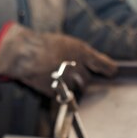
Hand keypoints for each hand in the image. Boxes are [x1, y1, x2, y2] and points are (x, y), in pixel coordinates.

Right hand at [0, 23, 117, 96]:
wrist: (24, 54)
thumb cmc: (43, 45)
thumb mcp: (66, 43)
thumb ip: (80, 54)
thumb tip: (92, 62)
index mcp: (81, 52)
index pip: (101, 64)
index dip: (108, 69)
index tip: (112, 72)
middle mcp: (76, 67)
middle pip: (86, 80)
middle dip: (81, 78)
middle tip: (73, 74)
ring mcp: (65, 81)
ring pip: (74, 88)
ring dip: (69, 85)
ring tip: (58, 76)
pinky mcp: (55, 91)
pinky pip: (60, 94)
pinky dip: (56, 90)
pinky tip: (49, 80)